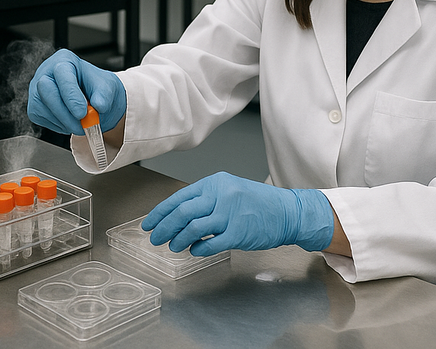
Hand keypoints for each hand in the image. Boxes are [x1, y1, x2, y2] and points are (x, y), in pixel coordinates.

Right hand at [26, 49, 125, 134]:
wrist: (94, 100)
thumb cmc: (98, 88)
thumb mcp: (109, 87)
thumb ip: (105, 95)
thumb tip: (99, 105)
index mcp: (65, 60)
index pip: (62, 73)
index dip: (71, 95)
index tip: (83, 113)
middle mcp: (47, 72)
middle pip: (45, 89)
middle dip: (65, 112)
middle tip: (83, 124)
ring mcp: (37, 89)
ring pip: (41, 107)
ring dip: (64, 122)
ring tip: (82, 124)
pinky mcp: (34, 107)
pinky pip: (41, 118)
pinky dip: (58, 125)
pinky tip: (71, 121)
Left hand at [141, 172, 334, 255]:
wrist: (286, 211)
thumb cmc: (257, 202)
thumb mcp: (229, 191)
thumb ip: (206, 200)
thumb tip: (178, 215)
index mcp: (215, 183)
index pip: (180, 197)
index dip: (161, 212)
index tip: (149, 223)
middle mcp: (221, 195)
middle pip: (183, 212)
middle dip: (164, 227)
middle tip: (155, 238)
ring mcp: (230, 214)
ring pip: (193, 228)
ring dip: (178, 239)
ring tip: (173, 246)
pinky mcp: (238, 233)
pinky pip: (211, 243)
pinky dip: (198, 248)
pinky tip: (193, 251)